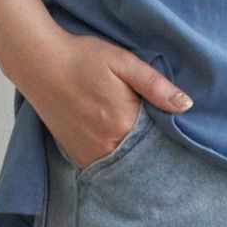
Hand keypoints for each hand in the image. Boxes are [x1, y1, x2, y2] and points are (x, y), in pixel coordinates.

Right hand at [25, 31, 193, 171]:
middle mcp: (106, 145)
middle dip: (153, 152)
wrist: (40, 62)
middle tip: (163, 143)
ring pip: (122, 166)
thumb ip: (155, 86)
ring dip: (133, 159)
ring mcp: (88, 153)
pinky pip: (103, 168)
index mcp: (124, 123)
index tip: (178, 136)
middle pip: (141, 158)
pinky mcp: (75, 155)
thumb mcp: (124, 63)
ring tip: (141, 145)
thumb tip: (186, 105)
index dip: (169, 139)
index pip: (159, 142)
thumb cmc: (83, 58)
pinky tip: (121, 150)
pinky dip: (115, 162)